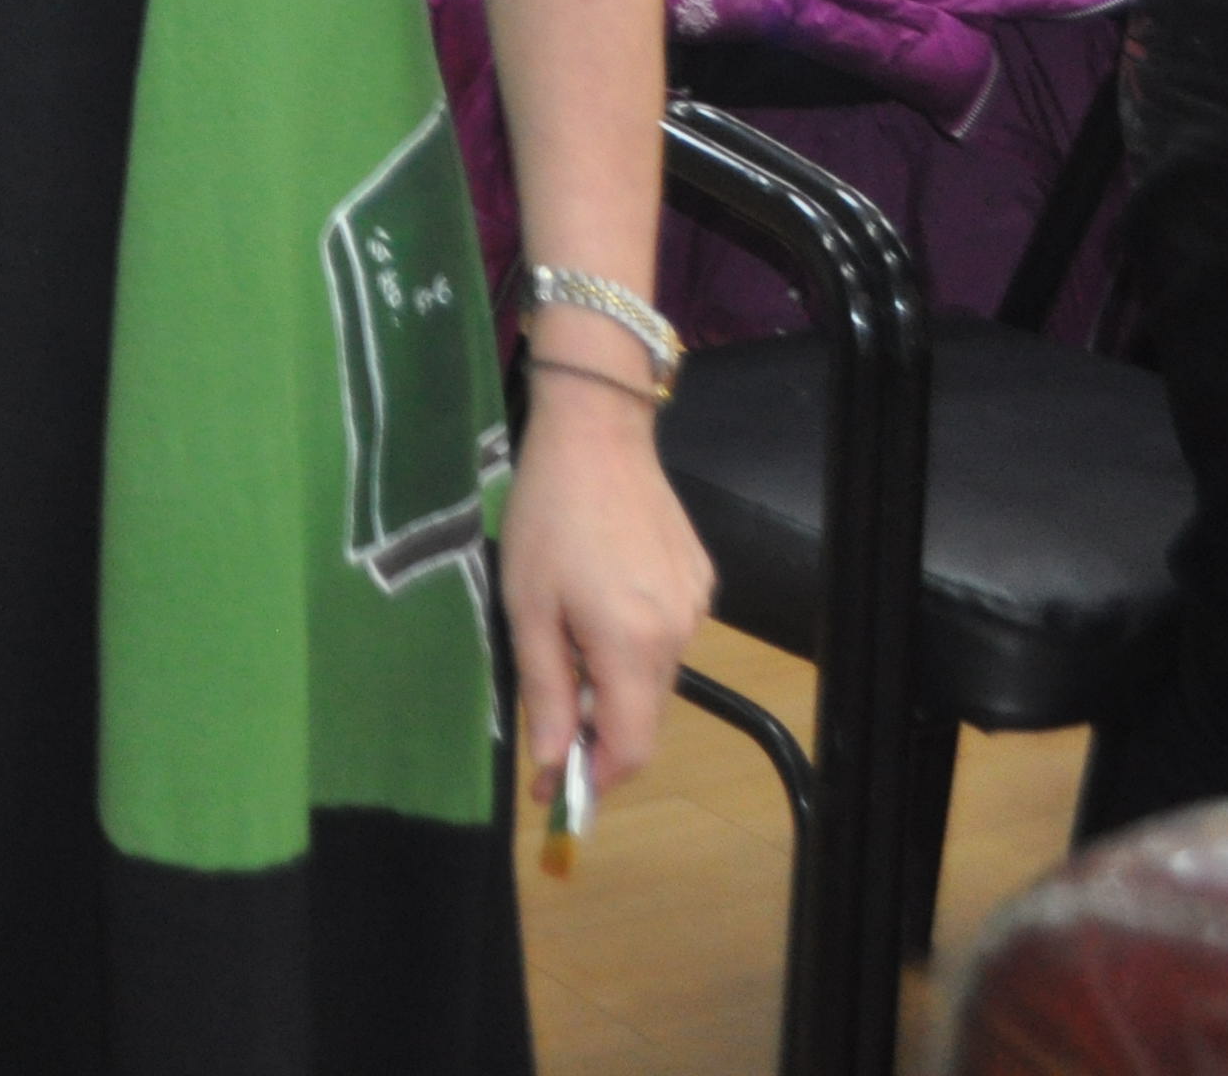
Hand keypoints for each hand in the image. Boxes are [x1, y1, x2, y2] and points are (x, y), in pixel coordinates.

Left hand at [498, 358, 711, 803]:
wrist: (597, 435)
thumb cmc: (546, 518)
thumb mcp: (527, 606)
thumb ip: (546, 689)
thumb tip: (552, 763)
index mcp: (632, 643)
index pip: (631, 746)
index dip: (596, 779)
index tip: (555, 791)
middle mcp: (678, 633)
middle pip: (645, 715)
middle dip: (599, 732)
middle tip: (550, 724)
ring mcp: (696, 606)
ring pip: (655, 677)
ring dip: (615, 683)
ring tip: (567, 644)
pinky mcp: (700, 581)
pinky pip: (666, 635)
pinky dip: (632, 643)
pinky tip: (598, 603)